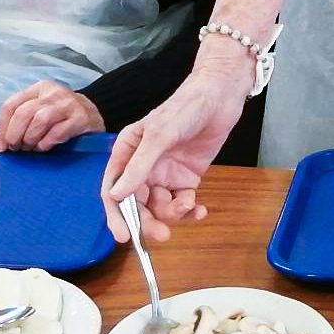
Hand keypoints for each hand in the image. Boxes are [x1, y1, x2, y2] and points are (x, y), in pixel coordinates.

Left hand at [0, 81, 102, 153]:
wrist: (96, 113)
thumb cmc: (62, 115)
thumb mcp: (42, 108)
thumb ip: (23, 118)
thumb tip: (2, 143)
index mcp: (39, 89)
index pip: (12, 104)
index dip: (2, 128)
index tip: (0, 146)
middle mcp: (53, 93)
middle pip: (24, 113)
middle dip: (14, 135)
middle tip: (16, 148)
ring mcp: (69, 104)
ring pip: (40, 120)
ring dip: (31, 139)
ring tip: (31, 148)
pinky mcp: (81, 118)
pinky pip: (58, 132)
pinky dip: (46, 142)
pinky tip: (45, 147)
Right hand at [100, 50, 250, 242]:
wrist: (220, 97)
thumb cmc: (185, 107)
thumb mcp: (159, 135)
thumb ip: (139, 166)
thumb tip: (117, 195)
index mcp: (127, 152)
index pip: (113, 189)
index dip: (116, 214)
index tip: (123, 236)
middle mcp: (142, 166)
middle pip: (137, 204)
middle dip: (148, 221)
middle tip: (163, 234)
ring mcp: (164, 173)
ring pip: (160, 206)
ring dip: (173, 213)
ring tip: (189, 205)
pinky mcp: (185, 177)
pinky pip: (181, 202)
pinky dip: (189, 210)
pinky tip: (200, 210)